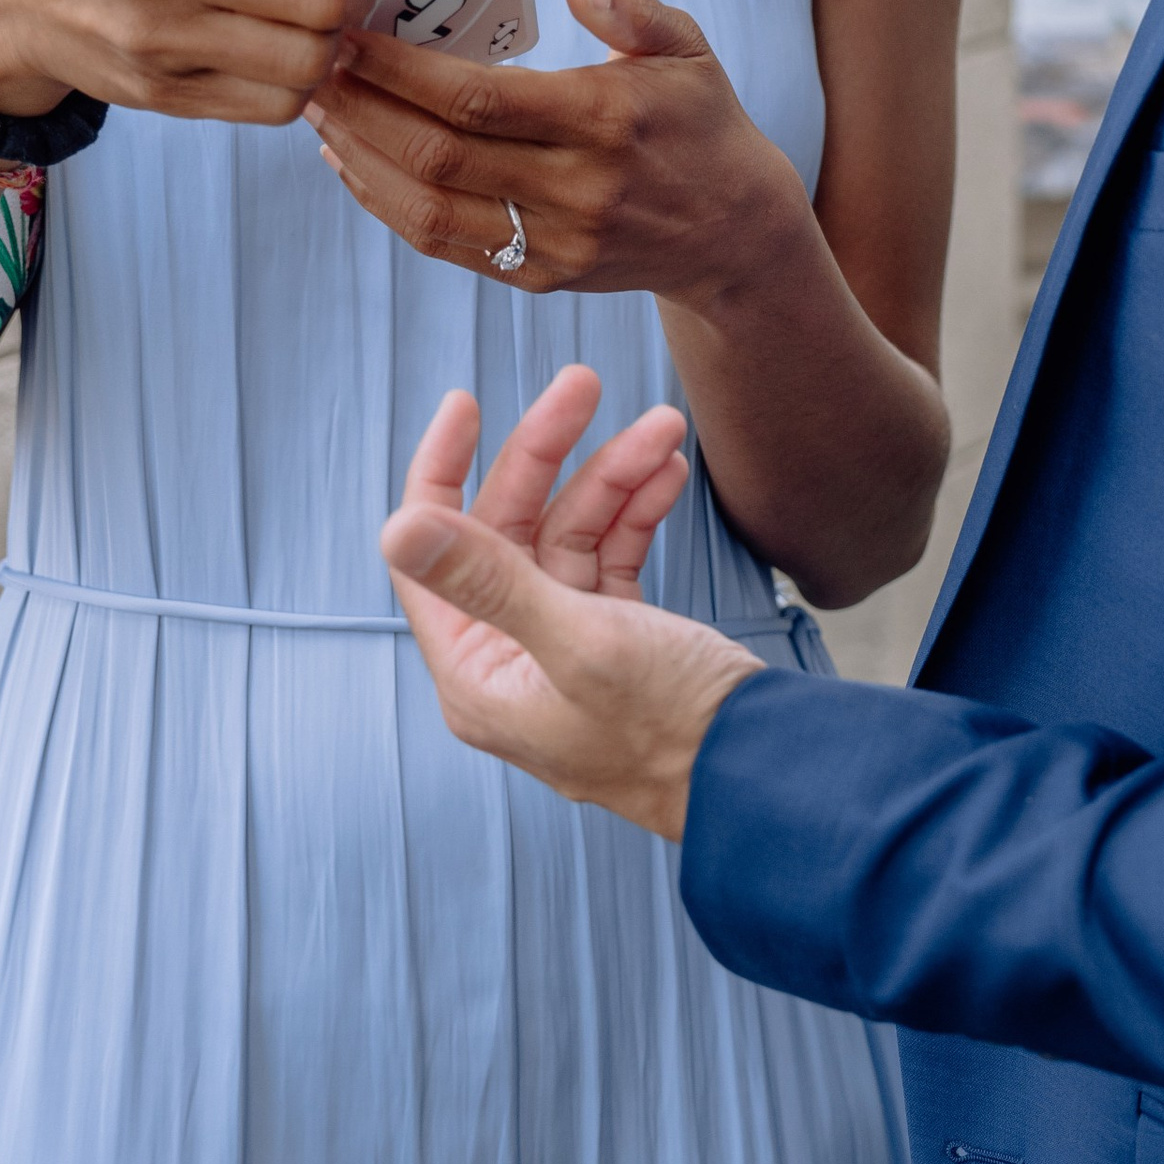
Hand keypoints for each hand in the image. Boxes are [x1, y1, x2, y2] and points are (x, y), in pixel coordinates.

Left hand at [309, 0, 809, 306]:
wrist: (734, 235)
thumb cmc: (699, 125)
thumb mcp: (688, 51)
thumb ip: (633, 12)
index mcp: (606, 120)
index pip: (479, 98)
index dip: (401, 70)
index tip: (348, 34)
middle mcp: (577, 188)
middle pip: (439, 154)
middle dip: (361, 108)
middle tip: (312, 65)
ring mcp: (554, 242)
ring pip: (428, 209)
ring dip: (361, 159)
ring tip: (319, 112)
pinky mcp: (539, 277)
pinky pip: (444, 244)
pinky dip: (387, 204)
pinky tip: (354, 163)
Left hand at [382, 365, 759, 836]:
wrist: (766, 777)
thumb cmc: (671, 731)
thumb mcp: (578, 643)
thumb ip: (490, 581)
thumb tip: (398, 527)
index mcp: (478, 673)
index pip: (434, 552)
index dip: (443, 470)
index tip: (465, 403)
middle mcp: (513, 659)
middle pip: (510, 529)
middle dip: (550, 454)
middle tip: (583, 386)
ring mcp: (567, 649)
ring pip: (571, 536)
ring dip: (612, 477)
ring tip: (663, 429)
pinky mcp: (620, 642)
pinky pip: (613, 558)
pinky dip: (637, 513)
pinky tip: (667, 474)